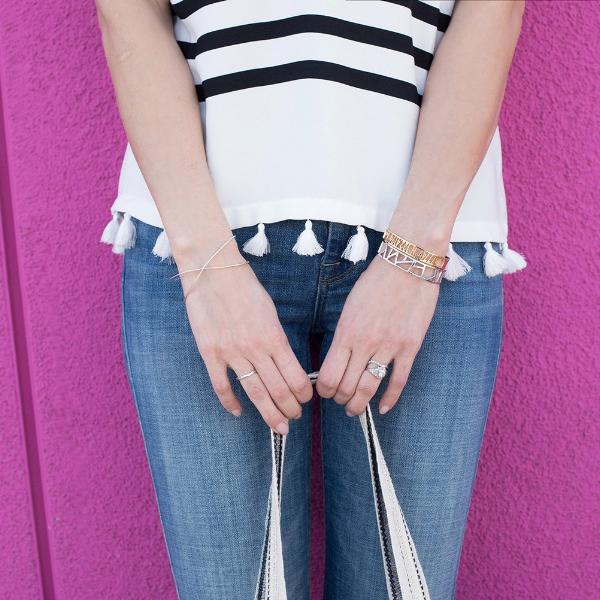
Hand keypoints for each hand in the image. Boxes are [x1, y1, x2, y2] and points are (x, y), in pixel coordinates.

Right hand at [181, 246, 312, 433]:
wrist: (213, 271)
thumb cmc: (245, 287)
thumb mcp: (270, 311)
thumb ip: (277, 338)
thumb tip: (285, 362)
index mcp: (274, 337)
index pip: (295, 376)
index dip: (303, 394)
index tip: (305, 401)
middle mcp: (255, 349)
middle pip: (278, 390)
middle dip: (289, 409)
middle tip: (294, 419)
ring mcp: (231, 353)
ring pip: (254, 393)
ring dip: (268, 413)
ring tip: (278, 427)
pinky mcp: (210, 353)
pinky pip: (221, 385)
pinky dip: (230, 402)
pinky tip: (238, 412)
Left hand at [316, 255, 439, 415]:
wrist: (408, 265)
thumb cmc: (375, 282)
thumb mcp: (349, 306)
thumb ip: (343, 334)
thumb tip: (337, 359)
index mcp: (346, 332)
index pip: (328, 374)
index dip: (324, 390)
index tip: (325, 392)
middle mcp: (365, 343)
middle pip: (346, 385)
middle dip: (340, 399)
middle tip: (340, 401)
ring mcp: (389, 347)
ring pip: (369, 388)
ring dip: (359, 404)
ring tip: (354, 410)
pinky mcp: (410, 347)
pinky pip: (398, 380)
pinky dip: (389, 399)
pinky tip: (382, 409)